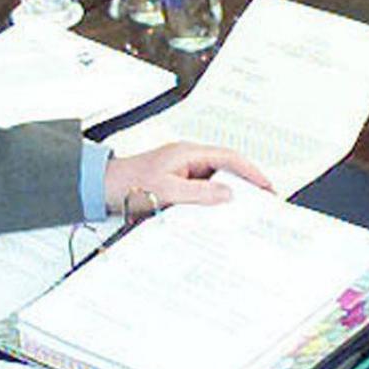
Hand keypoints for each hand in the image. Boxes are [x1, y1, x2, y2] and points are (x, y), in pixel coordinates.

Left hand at [104, 142, 271, 218]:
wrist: (101, 188)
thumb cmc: (128, 183)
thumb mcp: (167, 190)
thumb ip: (200, 193)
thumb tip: (228, 194)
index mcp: (188, 153)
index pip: (229, 158)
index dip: (251, 171)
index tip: (266, 186)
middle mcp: (188, 159)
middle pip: (226, 168)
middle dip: (246, 183)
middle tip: (264, 200)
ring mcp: (183, 171)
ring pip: (215, 181)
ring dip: (229, 194)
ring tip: (246, 211)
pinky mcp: (177, 183)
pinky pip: (202, 191)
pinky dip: (213, 201)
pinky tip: (219, 215)